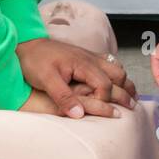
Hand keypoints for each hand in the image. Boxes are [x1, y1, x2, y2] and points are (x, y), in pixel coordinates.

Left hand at [16, 37, 136, 118]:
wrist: (26, 43)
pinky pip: (108, 63)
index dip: (105, 100)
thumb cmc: (34, 61)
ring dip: (124, 82)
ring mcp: (89, 56)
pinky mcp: (85, 56)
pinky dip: (116, 74)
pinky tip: (115, 82)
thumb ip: (63, 97)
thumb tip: (80, 115)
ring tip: (130, 96)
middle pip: (118, 74)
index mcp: (83, 64)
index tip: (101, 110)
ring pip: (116, 67)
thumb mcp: (46, 80)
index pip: (105, 85)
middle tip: (132, 107)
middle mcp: (90, 58)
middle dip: (125, 91)